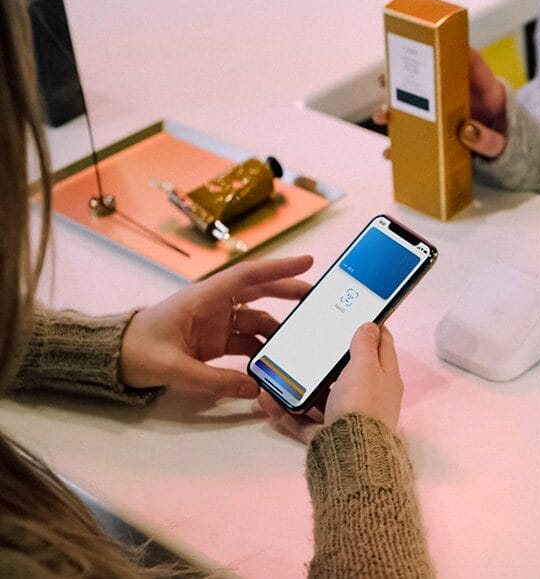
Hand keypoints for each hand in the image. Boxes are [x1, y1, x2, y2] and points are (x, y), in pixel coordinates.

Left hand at [119, 255, 313, 397]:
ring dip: (277, 329)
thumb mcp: (174, 368)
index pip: (248, 277)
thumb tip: (255, 389)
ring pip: (257, 320)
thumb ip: (215, 381)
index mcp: (203, 298)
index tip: (308, 260)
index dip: (279, 268)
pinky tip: (274, 362)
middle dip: (289, 293)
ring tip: (300, 340)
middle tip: (318, 298)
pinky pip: (246, 341)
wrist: (111, 359)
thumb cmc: (135, 351)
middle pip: (259, 293)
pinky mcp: (214, 342)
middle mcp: (214, 306)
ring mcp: (215, 324)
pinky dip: (262, 350)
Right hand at [257, 322, 403, 442]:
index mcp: (386, 377)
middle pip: (349, 370)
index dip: (370, 326)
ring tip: (279, 371)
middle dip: (328, 357)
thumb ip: (365, 345)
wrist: (352, 455)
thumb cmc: (362, 404)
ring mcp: (349, 416)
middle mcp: (370, 396)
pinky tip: (267, 399)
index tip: (352, 314)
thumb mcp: (365, 367)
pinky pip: (304, 420)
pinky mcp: (328, 435)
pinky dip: (286, 411)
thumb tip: (371, 325)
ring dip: (300, 384)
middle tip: (308, 340)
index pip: (382, 344)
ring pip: (322, 396)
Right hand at [375, 48, 507, 158]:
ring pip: (420, 107)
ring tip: (382, 116)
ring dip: (397, 110)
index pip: (472, 61)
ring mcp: (451, 117)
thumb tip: (465, 131)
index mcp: (487, 92)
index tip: (431, 41)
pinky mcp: (443, 136)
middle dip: (406, 78)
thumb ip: (489, 140)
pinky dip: (404, 145)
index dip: (454, 47)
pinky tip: (390, 152)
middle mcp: (465, 99)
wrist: (514, 163)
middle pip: (434, 80)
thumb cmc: (512, 144)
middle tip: (385, 80)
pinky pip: (420, 137)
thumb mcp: (505, 144)